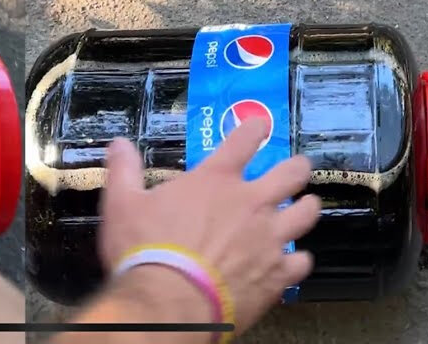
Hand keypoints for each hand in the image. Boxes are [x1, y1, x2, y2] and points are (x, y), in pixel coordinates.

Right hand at [98, 118, 320, 332]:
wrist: (170, 304)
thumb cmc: (146, 250)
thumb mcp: (122, 204)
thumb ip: (125, 171)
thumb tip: (118, 144)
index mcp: (215, 180)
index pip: (242, 142)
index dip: (254, 128)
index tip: (260, 124)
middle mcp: (251, 203)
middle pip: (289, 174)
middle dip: (297, 168)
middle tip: (300, 167)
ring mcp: (269, 239)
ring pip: (305, 215)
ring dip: (307, 208)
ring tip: (308, 205)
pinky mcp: (277, 274)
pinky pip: (301, 262)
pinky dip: (299, 260)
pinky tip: (295, 261)